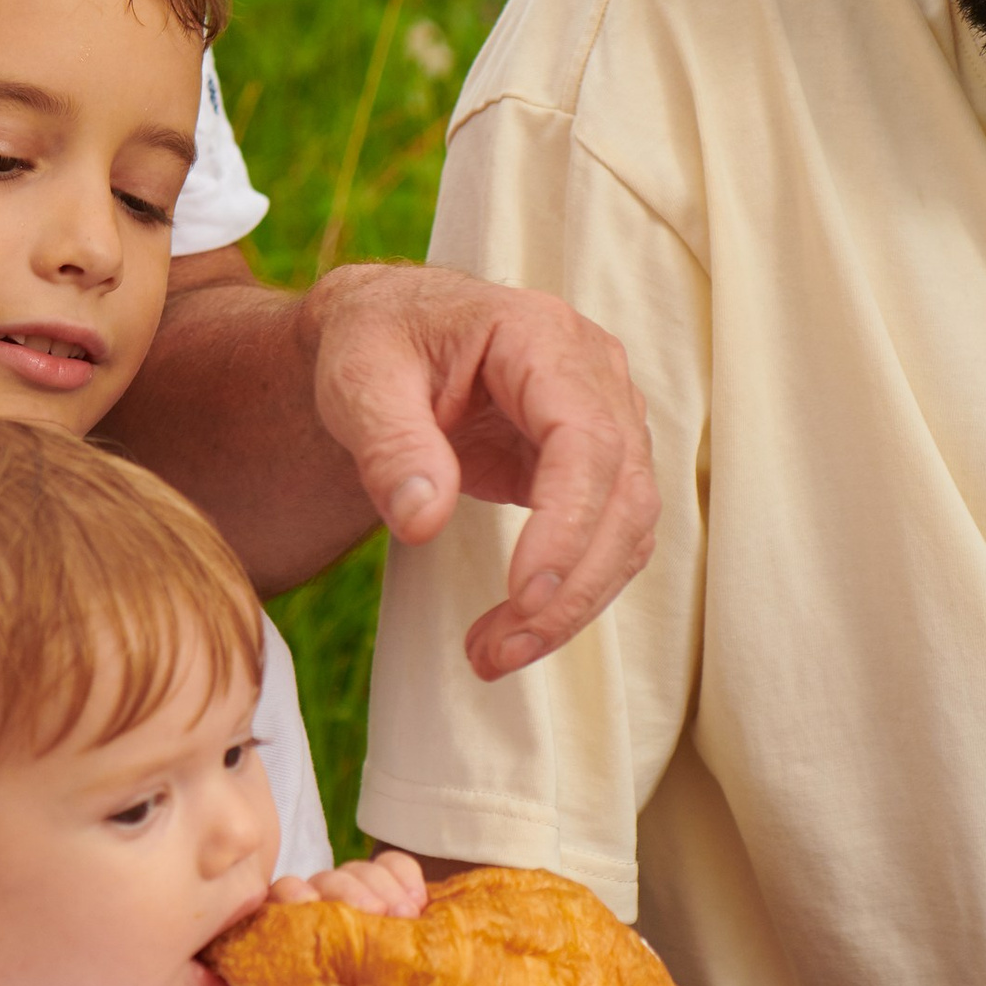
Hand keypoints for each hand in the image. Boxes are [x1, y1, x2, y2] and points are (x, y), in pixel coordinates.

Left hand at [258, 850, 426, 985]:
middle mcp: (325, 900)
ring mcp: (358, 887)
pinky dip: (407, 877)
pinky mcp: (392, 882)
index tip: (313, 902)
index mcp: (301, 926)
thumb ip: (326, 978)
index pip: (284, 894)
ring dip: (385, 888)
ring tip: (409, 915)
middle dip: (353, 893)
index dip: (294, 893)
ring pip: (362, 870)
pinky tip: (421, 901)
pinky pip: (395, 864)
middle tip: (380, 913)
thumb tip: (334, 966)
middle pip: (330, 879)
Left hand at [298, 260, 655, 678]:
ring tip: (495, 654)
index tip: (524, 596)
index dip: (567, 523)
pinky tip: (516, 627)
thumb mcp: (358, 380)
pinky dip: (572, 591)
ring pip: (628, 526)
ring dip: (574, 603)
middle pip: (623, 493)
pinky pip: (609, 536)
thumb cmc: (375, 341)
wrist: (388, 331)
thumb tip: (422, 522)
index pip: (585, 438)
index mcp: (542, 336)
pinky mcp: (594, 462)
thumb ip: (389, 444)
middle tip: (497, 653)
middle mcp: (594, 372)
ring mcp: (606, 417)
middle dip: (570, 586)